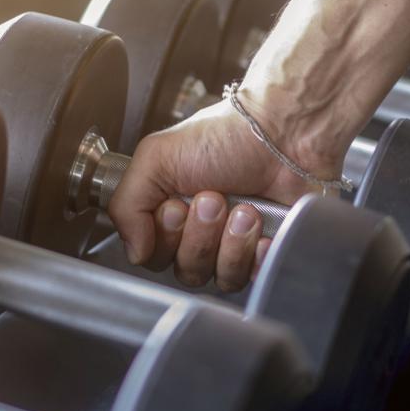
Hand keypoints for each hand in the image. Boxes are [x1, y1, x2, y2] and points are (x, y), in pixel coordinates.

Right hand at [107, 99, 323, 291]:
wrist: (283, 133)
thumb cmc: (225, 136)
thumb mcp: (156, 156)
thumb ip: (126, 203)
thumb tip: (133, 251)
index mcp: (167, 211)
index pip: (152, 256)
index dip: (165, 237)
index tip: (176, 205)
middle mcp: (198, 232)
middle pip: (185, 270)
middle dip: (200, 234)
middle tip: (213, 199)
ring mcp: (232, 245)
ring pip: (219, 277)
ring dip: (230, 242)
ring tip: (244, 209)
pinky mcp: (264, 252)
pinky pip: (252, 277)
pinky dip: (256, 255)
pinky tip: (262, 230)